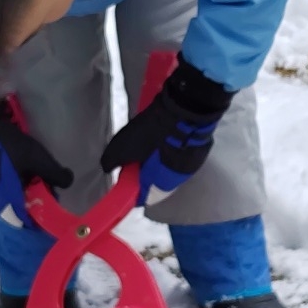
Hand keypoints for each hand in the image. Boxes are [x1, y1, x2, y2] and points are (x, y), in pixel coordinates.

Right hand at [0, 99, 72, 222]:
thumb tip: (69, 182)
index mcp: (5, 201)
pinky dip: (9, 185)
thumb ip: (55, 174)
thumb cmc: (7, 146)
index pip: (23, 220)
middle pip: (14, 210)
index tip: (50, 210)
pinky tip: (18, 172)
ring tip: (33, 180)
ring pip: (5, 199)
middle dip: (30, 203)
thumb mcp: (36, 158)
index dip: (37, 218)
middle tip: (45, 190)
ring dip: (19, 193)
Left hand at [101, 56, 233, 205]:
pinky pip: (179, 153)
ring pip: (169, 167)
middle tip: (134, 154)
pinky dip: (169, 147)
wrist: (183, 111)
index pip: (141, 197)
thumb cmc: (149, 136)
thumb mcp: (119, 149)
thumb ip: (110, 163)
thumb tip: (109, 169)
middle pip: (156, 181)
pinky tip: (162, 134)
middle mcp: (178, 180)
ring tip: (148, 141)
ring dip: (158, 158)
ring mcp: (192, 165)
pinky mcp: (199, 149)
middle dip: (144, 170)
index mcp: (160, 186)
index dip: (129, 185)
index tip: (122, 172)